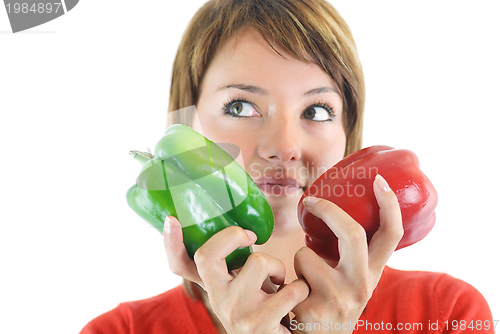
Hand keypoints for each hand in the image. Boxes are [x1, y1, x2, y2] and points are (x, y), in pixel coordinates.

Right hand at [163, 219, 309, 332]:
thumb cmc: (268, 311)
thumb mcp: (246, 288)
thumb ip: (237, 268)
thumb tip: (242, 231)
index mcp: (213, 288)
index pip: (181, 265)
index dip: (171, 242)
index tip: (171, 219)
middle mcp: (217, 300)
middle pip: (207, 255)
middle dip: (232, 236)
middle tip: (250, 237)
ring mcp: (234, 313)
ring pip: (258, 262)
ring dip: (279, 267)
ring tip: (281, 284)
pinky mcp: (258, 324)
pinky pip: (289, 288)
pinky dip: (300, 289)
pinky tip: (296, 301)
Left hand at [291, 174, 403, 332]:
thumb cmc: (332, 304)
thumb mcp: (351, 281)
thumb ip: (350, 256)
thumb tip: (332, 213)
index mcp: (373, 274)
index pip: (391, 236)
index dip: (389, 206)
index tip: (379, 180)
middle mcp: (362, 285)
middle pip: (352, 233)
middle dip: (328, 210)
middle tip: (311, 200)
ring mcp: (338, 299)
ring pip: (306, 253)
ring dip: (299, 262)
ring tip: (304, 282)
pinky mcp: (313, 309)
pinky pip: (290, 276)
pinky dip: (286, 281)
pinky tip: (295, 301)